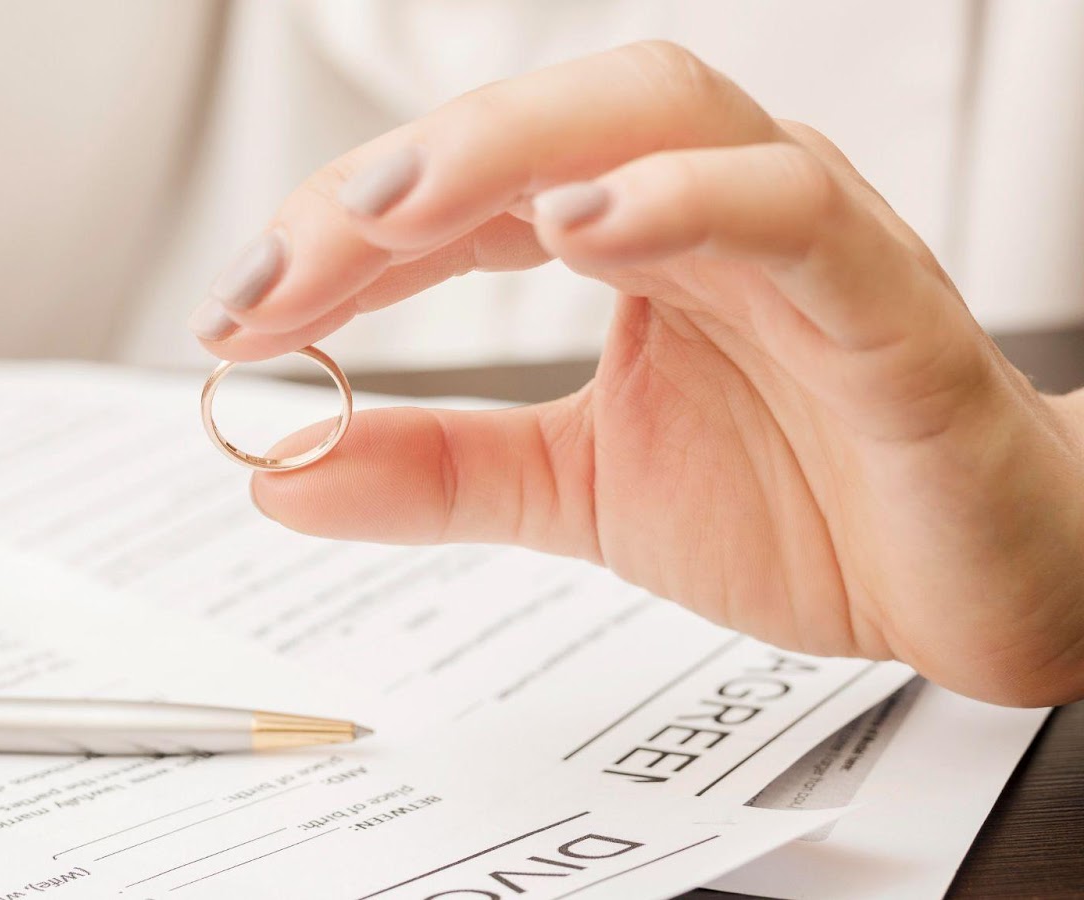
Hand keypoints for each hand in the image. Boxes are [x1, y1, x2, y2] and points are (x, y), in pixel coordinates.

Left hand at [189, 42, 1083, 706]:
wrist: (968, 584)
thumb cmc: (807, 506)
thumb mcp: (577, 489)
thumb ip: (441, 469)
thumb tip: (285, 467)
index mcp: (629, 236)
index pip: (461, 196)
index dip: (336, 242)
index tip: (236, 315)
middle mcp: (703, 206)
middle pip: (538, 122)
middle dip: (392, 181)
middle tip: (275, 272)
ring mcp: (798, 234)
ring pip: (658, 114)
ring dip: (509, 150)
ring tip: (390, 214)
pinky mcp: (883, 301)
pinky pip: (788, 213)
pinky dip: (683, 203)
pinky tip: (585, 229)